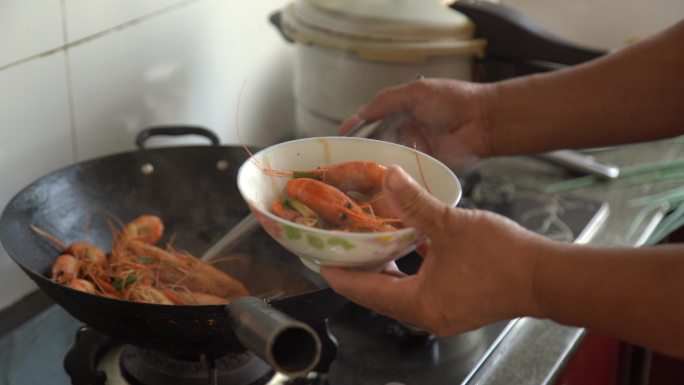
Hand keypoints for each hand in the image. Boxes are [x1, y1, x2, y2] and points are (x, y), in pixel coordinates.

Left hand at [321, 166, 550, 335]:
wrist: (545, 276)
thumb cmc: (502, 258)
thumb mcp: (451, 225)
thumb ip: (416, 203)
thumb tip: (390, 177)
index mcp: (418, 304)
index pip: (364, 292)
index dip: (340, 274)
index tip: (321, 260)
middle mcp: (427, 314)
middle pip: (379, 294)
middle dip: (359, 270)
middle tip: (341, 248)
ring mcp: (443, 311)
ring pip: (400, 290)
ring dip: (385, 267)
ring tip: (369, 243)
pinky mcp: (458, 303)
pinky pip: (421, 286)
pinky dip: (409, 268)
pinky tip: (408, 244)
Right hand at [338, 79, 493, 169]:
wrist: (483, 120)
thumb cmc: (451, 100)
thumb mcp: (415, 92)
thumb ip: (385, 101)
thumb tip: (358, 116)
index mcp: (400, 116)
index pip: (371, 127)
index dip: (355, 134)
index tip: (338, 142)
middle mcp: (405, 137)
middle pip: (377, 148)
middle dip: (361, 156)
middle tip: (340, 167)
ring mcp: (415, 156)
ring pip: (389, 165)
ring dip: (375, 171)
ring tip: (353, 181)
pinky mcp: (427, 172)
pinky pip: (407, 178)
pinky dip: (395, 183)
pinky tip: (379, 189)